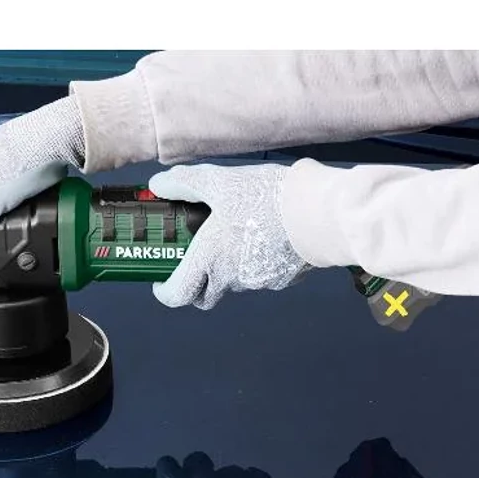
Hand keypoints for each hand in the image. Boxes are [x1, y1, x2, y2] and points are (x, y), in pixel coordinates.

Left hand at [149, 163, 311, 309]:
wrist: (320, 212)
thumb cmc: (266, 198)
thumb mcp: (219, 182)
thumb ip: (184, 184)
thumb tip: (157, 186)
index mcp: (210, 260)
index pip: (178, 295)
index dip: (166, 292)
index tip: (162, 279)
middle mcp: (231, 278)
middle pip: (204, 295)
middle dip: (195, 283)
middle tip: (196, 259)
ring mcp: (259, 282)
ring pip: (234, 283)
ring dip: (228, 269)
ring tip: (237, 235)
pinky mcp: (283, 279)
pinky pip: (261, 276)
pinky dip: (256, 262)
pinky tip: (266, 237)